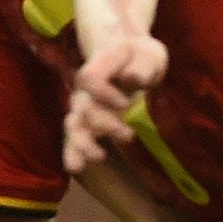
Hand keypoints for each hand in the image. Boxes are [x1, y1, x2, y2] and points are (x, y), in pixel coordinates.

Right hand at [64, 35, 167, 175]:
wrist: (126, 53)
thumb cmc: (140, 54)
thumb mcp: (149, 54)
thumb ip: (142, 66)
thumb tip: (132, 79)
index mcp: (99, 64)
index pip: (90, 78)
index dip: (104, 93)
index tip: (126, 104)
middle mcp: (86, 87)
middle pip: (83, 106)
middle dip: (102, 123)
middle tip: (128, 136)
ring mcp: (84, 104)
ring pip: (74, 124)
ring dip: (82, 143)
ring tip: (97, 158)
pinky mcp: (87, 119)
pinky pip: (75, 136)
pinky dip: (73, 152)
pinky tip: (76, 168)